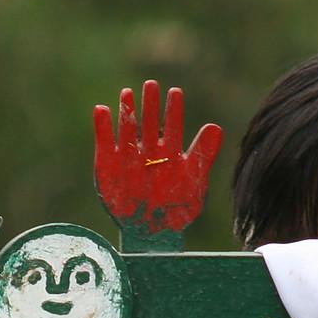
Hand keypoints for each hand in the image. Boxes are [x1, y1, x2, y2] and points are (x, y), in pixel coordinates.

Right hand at [92, 80, 222, 240]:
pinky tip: (102, 110)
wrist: (152, 233)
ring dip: (127, 111)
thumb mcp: (194, 180)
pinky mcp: (108, 165)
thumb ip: (203, 153)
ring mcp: (128, 157)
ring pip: (127, 128)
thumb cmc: (177, 210)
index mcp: (170, 153)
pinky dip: (102, 127)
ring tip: (127, 92)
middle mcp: (149, 151)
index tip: (175, 92)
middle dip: (150, 104)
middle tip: (151, 84)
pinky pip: (105, 142)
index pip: (172, 125)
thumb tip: (215, 126)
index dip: (173, 109)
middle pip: (149, 122)